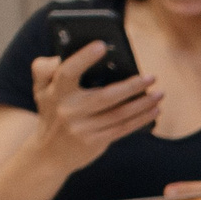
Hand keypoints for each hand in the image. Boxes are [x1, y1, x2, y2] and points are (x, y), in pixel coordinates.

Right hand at [28, 46, 160, 171]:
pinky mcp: (95, 141)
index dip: (83, 58)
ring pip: (118, 114)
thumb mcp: (41, 89)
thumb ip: (46, 69)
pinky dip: (141, 119)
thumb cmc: (51, 111)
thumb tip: (67, 54)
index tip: (101, 46)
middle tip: (151, 77)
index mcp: (54, 91)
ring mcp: (82, 128)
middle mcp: (67, 110)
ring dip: (142, 104)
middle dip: (131, 87)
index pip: (67, 72)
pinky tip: (154, 110)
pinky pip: (122, 128)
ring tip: (159, 93)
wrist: (48, 153)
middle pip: (104, 96)